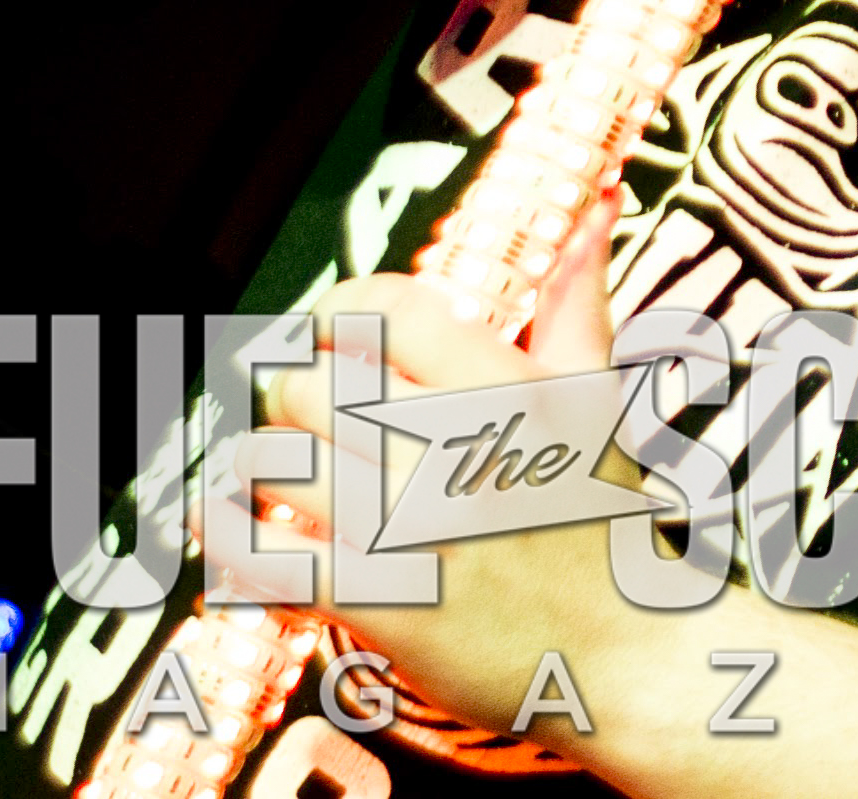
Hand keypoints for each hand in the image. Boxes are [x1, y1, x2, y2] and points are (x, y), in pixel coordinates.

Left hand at [250, 189, 636, 731]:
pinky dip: (231, 542)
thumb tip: (596, 205)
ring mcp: (418, 528)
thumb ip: (579, 301)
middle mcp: (462, 450)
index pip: (384, 310)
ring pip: (277, 464)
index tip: (330, 333)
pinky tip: (236, 533)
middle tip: (300, 411)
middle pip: (311, 384)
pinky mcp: (383, 603)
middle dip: (291, 395)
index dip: (337, 312)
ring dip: (258, 468)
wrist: (625, 651)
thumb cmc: (604, 521)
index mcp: (513, 389)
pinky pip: (266, 557)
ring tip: (274, 473)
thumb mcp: (601, 401)